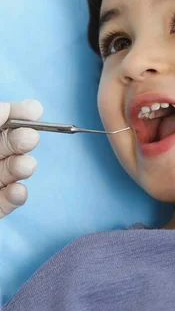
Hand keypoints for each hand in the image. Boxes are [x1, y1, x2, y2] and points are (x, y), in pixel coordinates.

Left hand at [0, 100, 42, 218]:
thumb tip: (5, 108)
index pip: (2, 120)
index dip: (16, 113)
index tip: (34, 110)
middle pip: (6, 145)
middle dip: (20, 140)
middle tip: (31, 138)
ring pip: (8, 172)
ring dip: (21, 167)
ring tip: (27, 166)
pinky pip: (5, 202)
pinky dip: (15, 198)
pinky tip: (18, 191)